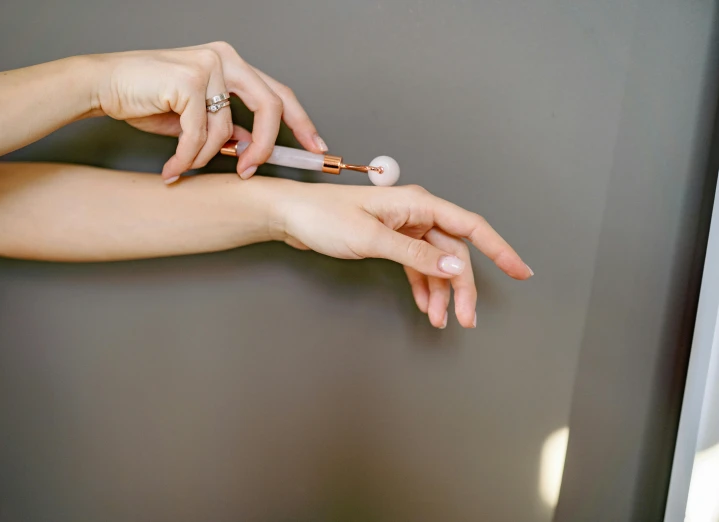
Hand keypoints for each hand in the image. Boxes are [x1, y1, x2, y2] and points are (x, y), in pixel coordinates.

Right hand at [90, 42, 325, 182]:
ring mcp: (209, 65)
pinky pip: (200, 134)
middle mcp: (225, 58)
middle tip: (250, 171)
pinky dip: (187, 158)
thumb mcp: (196, 117)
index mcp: (232, 63)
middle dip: (265, 146)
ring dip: (203, 157)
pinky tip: (173, 167)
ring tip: (183, 166)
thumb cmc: (146, 98)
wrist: (104, 85)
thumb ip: (226, 126)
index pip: (278, 92)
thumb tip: (250, 145)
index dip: (301, 122)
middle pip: (270, 106)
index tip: (316, 148)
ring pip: (226, 129)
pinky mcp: (190, 80)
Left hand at [270, 182, 532, 328]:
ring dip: (442, 293)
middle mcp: (416, 213)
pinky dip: (423, 287)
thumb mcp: (372, 238)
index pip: (470, 226)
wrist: (291, 217)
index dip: (499, 249)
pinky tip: (426, 306)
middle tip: (466, 318)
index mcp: (417, 203)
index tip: (520, 271)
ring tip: (442, 320)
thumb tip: (456, 268)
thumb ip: (416, 256)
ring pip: (437, 263)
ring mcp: (404, 228)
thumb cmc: (324, 217)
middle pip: (454, 253)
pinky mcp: (391, 241)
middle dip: (463, 287)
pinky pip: (418, 266)